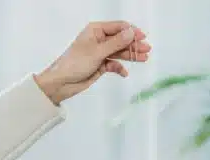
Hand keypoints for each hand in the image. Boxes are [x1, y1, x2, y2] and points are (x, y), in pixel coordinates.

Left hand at [34, 20, 151, 104]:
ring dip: (130, 55)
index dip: (131, 31)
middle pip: (121, 40)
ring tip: (144, 59)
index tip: (143, 37)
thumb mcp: (98, 51)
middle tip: (147, 49)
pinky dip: (120, 68)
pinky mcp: (100, 65)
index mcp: (96, 30)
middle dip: (133, 44)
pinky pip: (114, 64)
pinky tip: (125, 73)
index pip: (118, 27)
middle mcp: (99, 40)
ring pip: (119, 52)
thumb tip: (131, 32)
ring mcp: (100, 52)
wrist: (62, 82)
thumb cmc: (75, 63)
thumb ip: (116, 42)